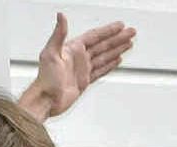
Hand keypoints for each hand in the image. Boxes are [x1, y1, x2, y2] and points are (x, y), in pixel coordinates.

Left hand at [19, 12, 135, 119]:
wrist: (46, 100)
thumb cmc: (45, 79)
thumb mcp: (50, 53)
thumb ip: (58, 34)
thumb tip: (61, 16)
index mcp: (72, 49)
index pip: (95, 36)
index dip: (108, 31)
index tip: (120, 26)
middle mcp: (79, 57)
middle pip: (103, 45)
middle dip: (118, 38)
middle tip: (131, 32)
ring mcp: (82, 69)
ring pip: (104, 56)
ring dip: (117, 49)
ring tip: (128, 43)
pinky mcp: (84, 81)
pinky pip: (100, 70)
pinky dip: (110, 65)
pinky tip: (117, 60)